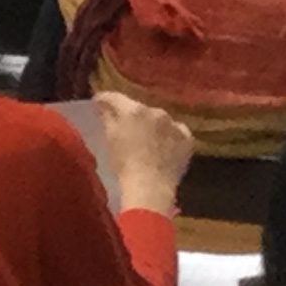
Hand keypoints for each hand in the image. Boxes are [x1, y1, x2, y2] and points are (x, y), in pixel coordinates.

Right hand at [91, 91, 191, 216]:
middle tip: (125, 129)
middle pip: (138, 108)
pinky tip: (163, 148)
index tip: (98, 104)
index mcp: (133, 110)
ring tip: (146, 141)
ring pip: (158, 119)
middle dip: (131, 115)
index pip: (114, 97)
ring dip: (151, 125)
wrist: (151, 187)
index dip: (104, 100)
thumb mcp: (109, 139)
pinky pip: (175, 131)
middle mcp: (155, 111)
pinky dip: (168, 136)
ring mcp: (174, 124)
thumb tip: (102, 104)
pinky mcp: (187, 138)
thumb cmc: (124, 164)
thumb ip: (106, 117)